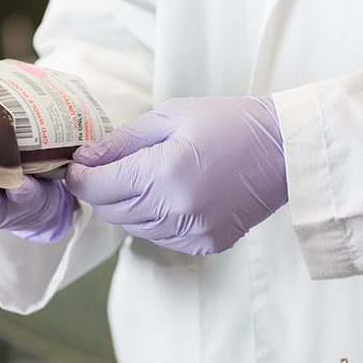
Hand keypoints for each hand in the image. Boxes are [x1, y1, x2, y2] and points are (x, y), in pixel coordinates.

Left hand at [65, 96, 287, 254]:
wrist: (284, 149)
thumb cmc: (228, 123)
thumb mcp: (169, 117)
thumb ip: (122, 141)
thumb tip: (84, 159)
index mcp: (163, 174)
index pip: (97, 188)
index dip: (80, 177)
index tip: (79, 165)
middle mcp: (175, 211)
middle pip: (111, 212)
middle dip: (102, 190)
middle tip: (109, 168)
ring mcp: (191, 233)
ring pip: (133, 228)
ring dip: (128, 206)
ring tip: (146, 179)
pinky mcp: (205, 244)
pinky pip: (160, 237)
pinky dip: (154, 219)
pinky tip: (171, 196)